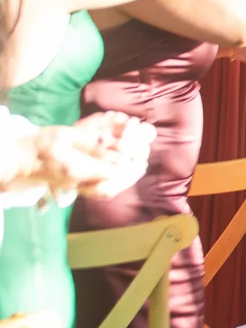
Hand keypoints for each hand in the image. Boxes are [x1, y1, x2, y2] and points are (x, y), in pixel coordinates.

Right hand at [38, 113, 154, 197]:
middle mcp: (76, 183)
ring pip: (105, 192)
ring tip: (137, 168)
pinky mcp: (73, 189)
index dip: (127, 165)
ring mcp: (73, 189)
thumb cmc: (41, 144)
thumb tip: (111, 142)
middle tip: (143, 163)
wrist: (20, 160)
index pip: (109, 172)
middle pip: (110, 186)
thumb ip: (90, 140)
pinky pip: (98, 192)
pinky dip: (114, 185)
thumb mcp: (64, 135)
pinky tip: (123, 175)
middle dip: (130, 176)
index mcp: (75, 169)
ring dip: (124, 182)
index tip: (140, 155)